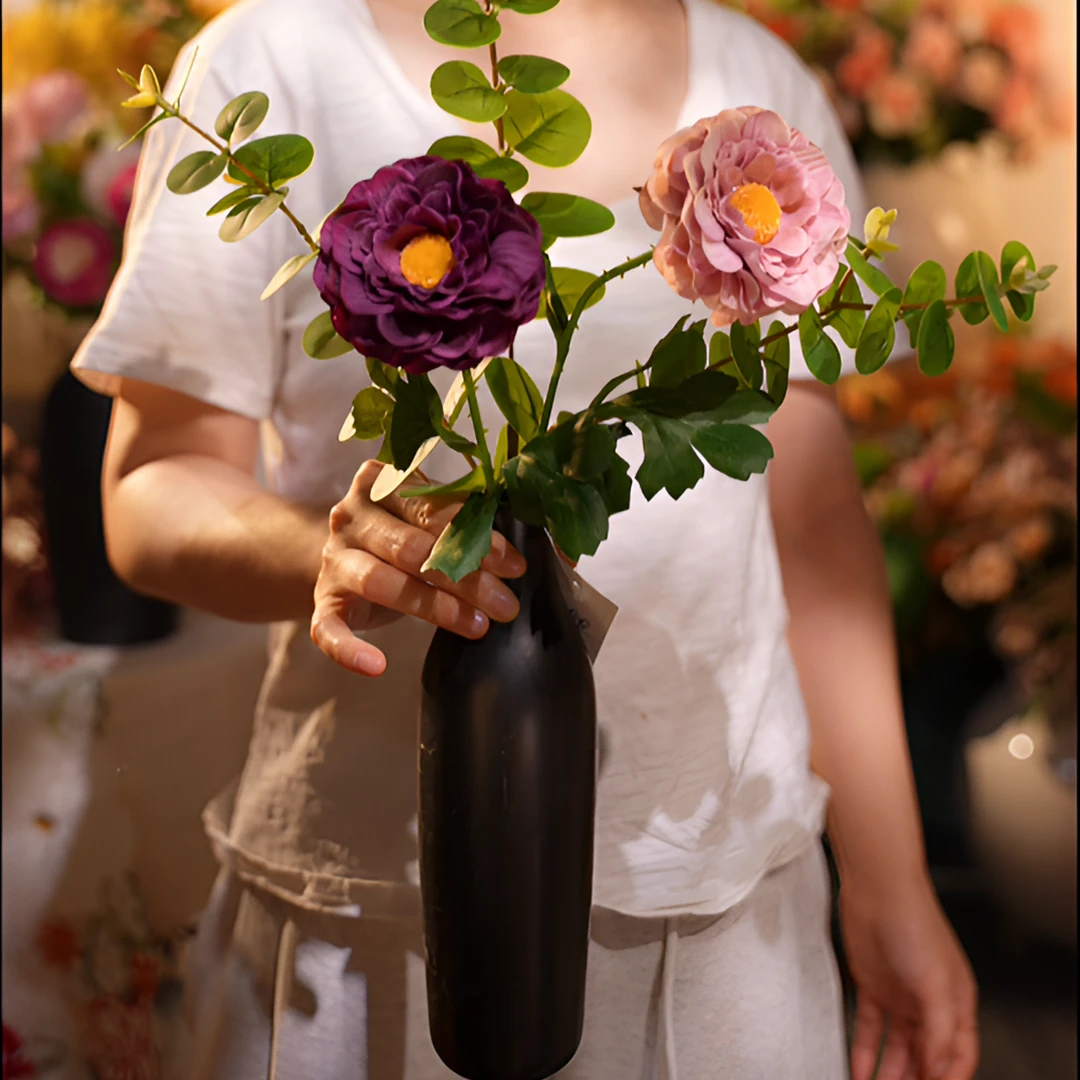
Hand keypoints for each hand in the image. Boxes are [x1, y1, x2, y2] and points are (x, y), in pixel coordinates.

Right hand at [311, 459, 525, 675]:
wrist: (347, 558)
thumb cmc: (402, 536)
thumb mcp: (427, 521)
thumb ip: (460, 526)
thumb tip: (512, 560)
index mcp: (378, 482)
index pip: (432, 510)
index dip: (476, 539)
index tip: (514, 567)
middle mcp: (349, 515)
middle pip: (410, 548)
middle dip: (464, 578)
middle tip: (505, 605)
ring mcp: (333, 559)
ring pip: (381, 582)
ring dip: (434, 608)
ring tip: (477, 626)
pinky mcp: (322, 601)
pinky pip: (328, 629)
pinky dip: (349, 650)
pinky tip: (376, 666)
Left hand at [841, 874, 978, 1079]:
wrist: (877, 887)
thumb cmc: (915, 923)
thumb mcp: (936, 983)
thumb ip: (939, 1031)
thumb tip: (939, 1070)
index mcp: (956, 1002)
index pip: (960, 1054)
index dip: (949, 1077)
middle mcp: (929, 1002)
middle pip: (927, 1055)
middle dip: (917, 1078)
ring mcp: (899, 995)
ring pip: (897, 1048)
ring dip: (889, 1073)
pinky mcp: (871, 985)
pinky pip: (868, 1028)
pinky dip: (863, 1052)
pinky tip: (859, 1071)